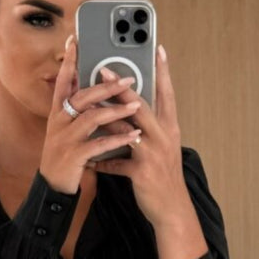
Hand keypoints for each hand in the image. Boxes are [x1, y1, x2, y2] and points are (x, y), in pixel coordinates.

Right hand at [38, 36, 143, 193]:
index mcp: (58, 112)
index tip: (75, 41)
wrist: (54, 185)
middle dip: (107, 86)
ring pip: (93, 118)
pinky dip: (118, 139)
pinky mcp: (74, 155)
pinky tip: (133, 135)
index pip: (63, 81)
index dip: (69, 62)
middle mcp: (60, 121)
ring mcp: (66, 138)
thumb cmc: (65, 155)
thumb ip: (75, 108)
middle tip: (130, 79)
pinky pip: (99, 143)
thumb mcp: (65, 128)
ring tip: (137, 106)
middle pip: (83, 96)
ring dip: (117, 110)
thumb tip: (85, 85)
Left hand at [88, 45, 191, 227]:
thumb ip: (151, 128)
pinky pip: (116, 163)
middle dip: (121, 87)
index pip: (168, 94)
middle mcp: (164, 138)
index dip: (164, 72)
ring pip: (125, 130)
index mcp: (170, 129)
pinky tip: (88, 161)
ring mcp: (153, 155)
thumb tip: (133, 108)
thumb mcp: (164, 147)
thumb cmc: (165, 177)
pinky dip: (101, 162)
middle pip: (141, 106)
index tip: (158, 49)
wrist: (173, 210)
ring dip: (104, 118)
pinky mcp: (142, 173)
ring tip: (85, 107)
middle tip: (104, 69)